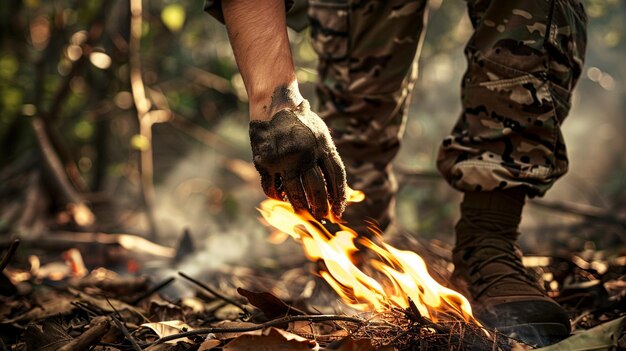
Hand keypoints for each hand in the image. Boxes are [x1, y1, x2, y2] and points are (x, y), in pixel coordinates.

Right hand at [249, 100, 346, 218]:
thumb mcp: (321, 135)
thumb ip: (329, 159)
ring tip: (305, 214)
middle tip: (322, 217)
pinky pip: (273, 188)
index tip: (339, 212)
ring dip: (302, 208)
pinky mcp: (265, 162)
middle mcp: (305, 152)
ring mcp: (284, 158)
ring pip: (296, 193)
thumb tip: (344, 190)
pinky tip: (283, 199)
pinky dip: (278, 197)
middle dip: (322, 208)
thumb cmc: (302, 124)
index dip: (340, 198)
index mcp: (323, 145)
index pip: (337, 178)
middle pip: (318, 190)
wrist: (274, 105)